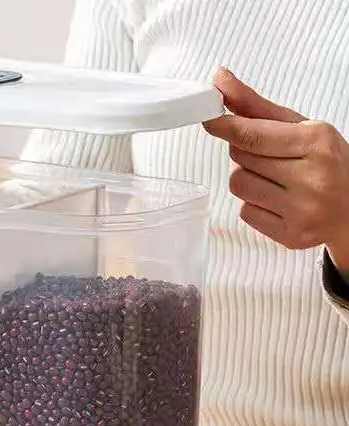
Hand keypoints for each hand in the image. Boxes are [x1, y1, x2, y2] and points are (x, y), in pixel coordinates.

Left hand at [203, 68, 348, 271]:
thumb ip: (257, 107)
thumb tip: (220, 81)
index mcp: (317, 143)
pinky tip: (276, 200)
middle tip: (269, 155)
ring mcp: (301, 210)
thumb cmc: (326, 162)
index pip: (253, 134)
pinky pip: (245, 212)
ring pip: (238, 185)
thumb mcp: (301, 127)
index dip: (226, 126)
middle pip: (241, 158)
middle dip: (245, 152)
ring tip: (273, 177)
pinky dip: (253, 203)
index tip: (209, 119)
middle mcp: (311, 178)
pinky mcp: (289, 235)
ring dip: (246, 177)